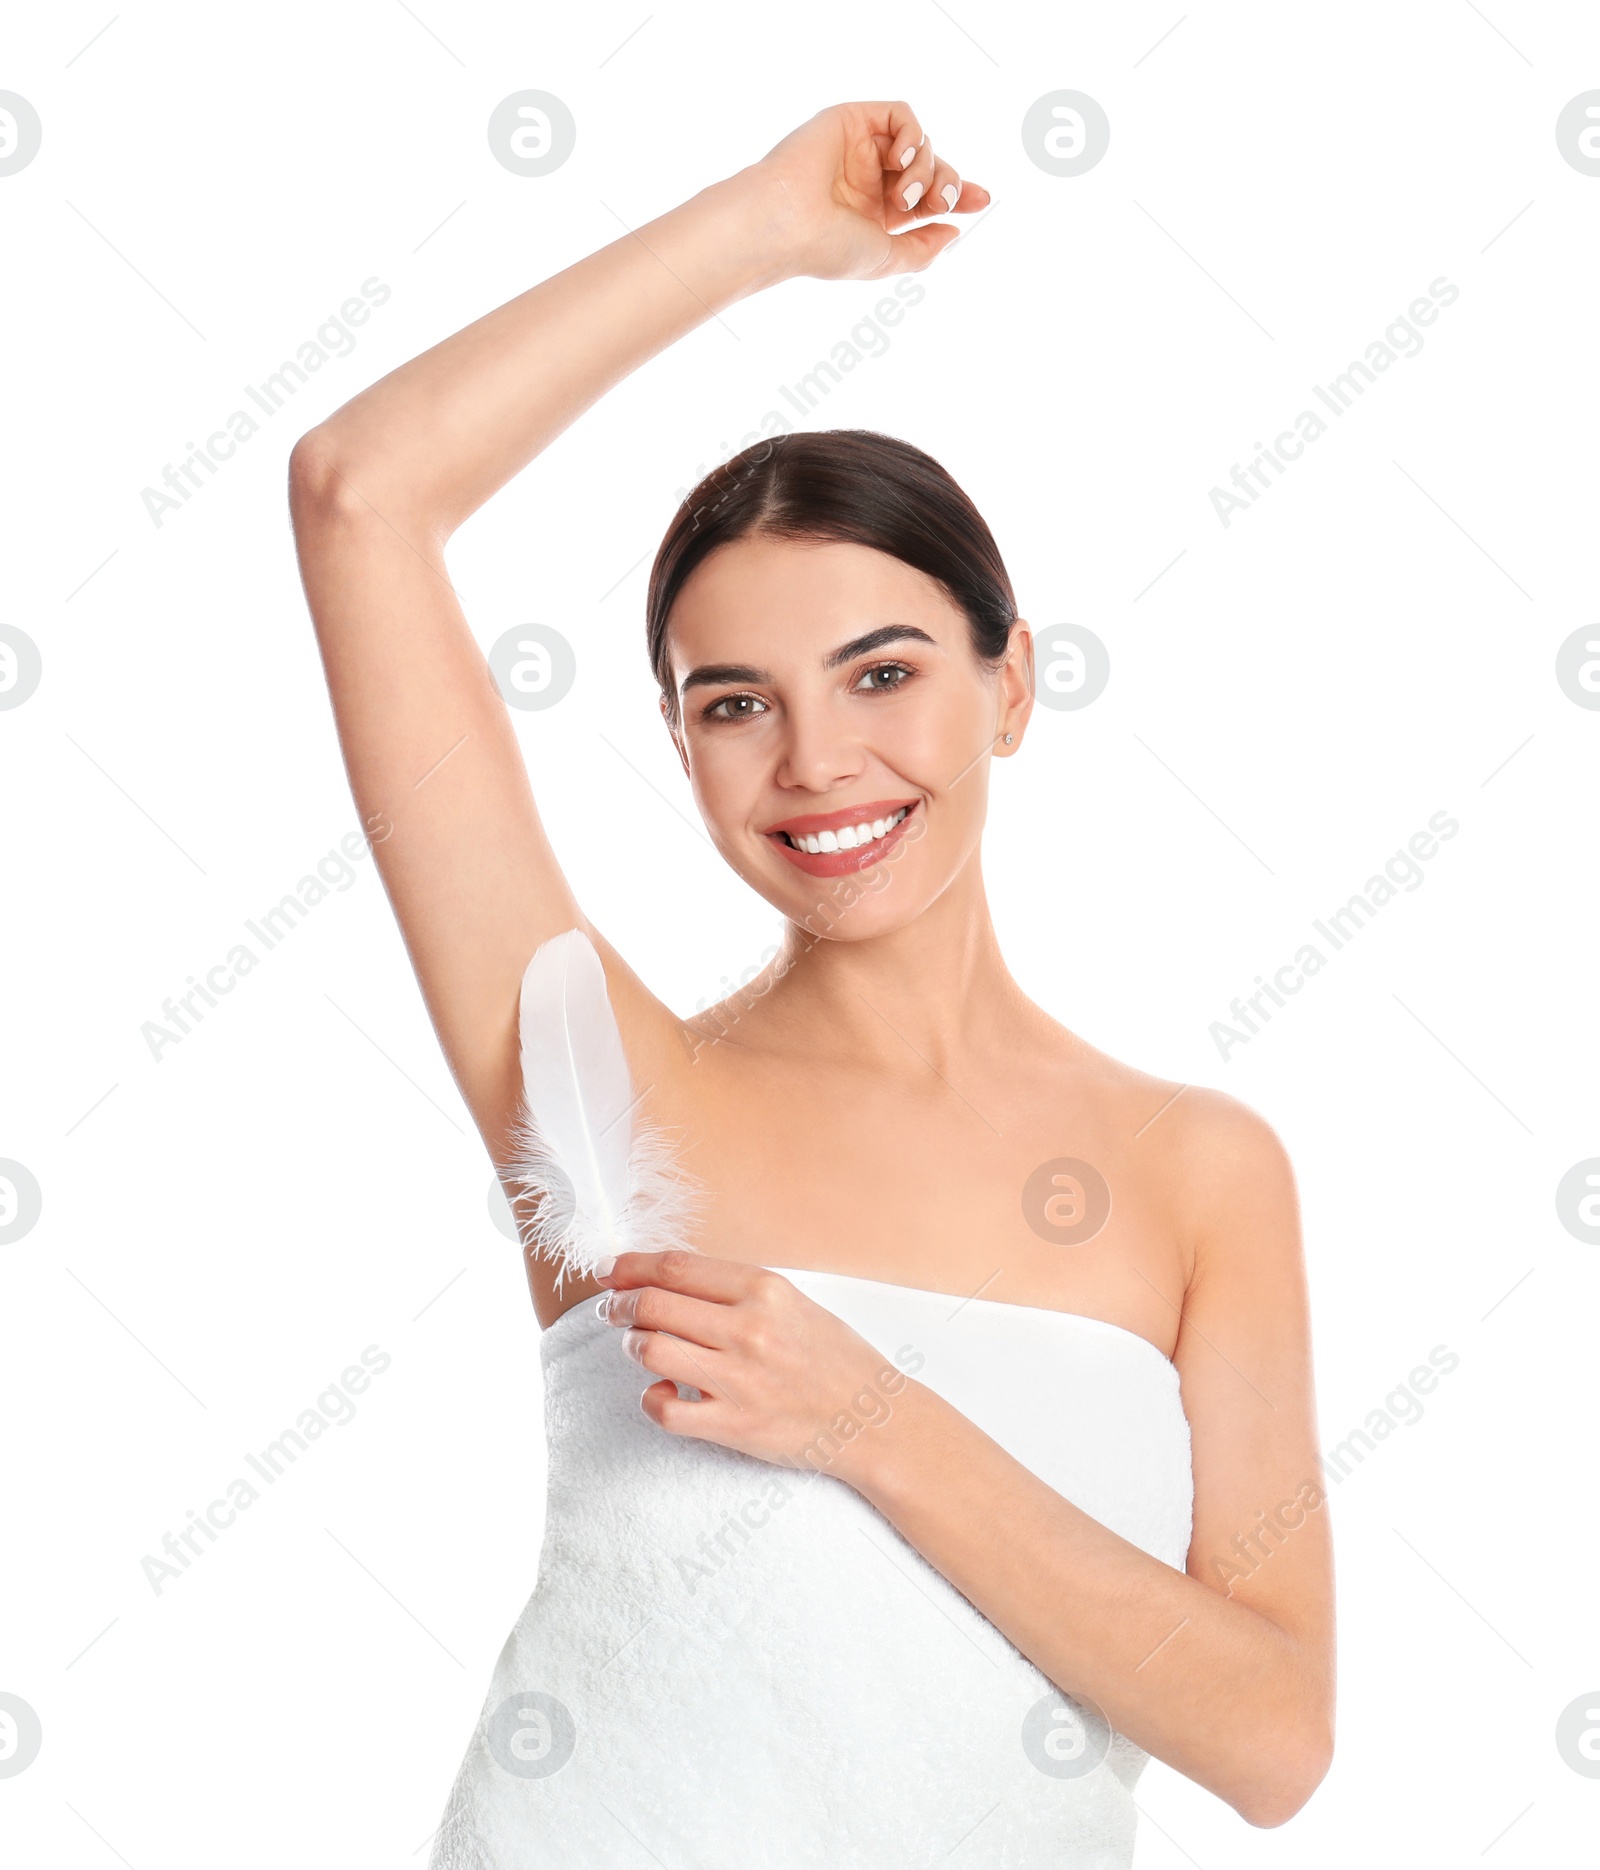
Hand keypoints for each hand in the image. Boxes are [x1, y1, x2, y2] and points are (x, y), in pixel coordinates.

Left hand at [595, 1250, 917, 1486]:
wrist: (874, 1419)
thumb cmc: (835, 1360)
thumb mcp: (794, 1303)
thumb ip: (738, 1291)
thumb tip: (672, 1279)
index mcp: (765, 1290)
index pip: (677, 1267)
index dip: (632, 1266)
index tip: (612, 1270)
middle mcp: (749, 1329)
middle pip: (654, 1303)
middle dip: (620, 1304)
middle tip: (613, 1309)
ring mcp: (738, 1379)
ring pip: (650, 1350)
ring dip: (632, 1345)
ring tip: (638, 1346)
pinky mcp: (732, 1424)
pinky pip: (664, 1408)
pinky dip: (650, 1398)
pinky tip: (661, 1391)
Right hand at [742, 99, 990, 282]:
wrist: (786, 224)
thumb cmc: (827, 249)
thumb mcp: (886, 259)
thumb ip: (922, 248)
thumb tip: (954, 231)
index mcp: (877, 212)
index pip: (928, 196)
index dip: (959, 194)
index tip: (981, 200)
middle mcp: (870, 178)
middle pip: (932, 166)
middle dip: (948, 183)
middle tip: (939, 203)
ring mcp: (861, 148)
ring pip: (920, 142)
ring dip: (925, 170)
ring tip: (904, 197)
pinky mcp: (851, 120)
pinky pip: (900, 114)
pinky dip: (912, 134)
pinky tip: (902, 159)